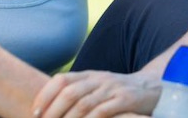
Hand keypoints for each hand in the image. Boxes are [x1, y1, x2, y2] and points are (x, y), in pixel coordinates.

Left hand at [32, 70, 160, 117]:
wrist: (153, 88)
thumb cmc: (118, 92)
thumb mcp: (98, 87)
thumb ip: (78, 92)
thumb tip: (48, 107)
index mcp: (89, 75)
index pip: (62, 79)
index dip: (45, 94)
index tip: (34, 112)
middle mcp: (99, 79)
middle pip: (70, 92)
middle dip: (53, 111)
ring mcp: (113, 89)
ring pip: (85, 103)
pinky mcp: (126, 100)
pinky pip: (104, 111)